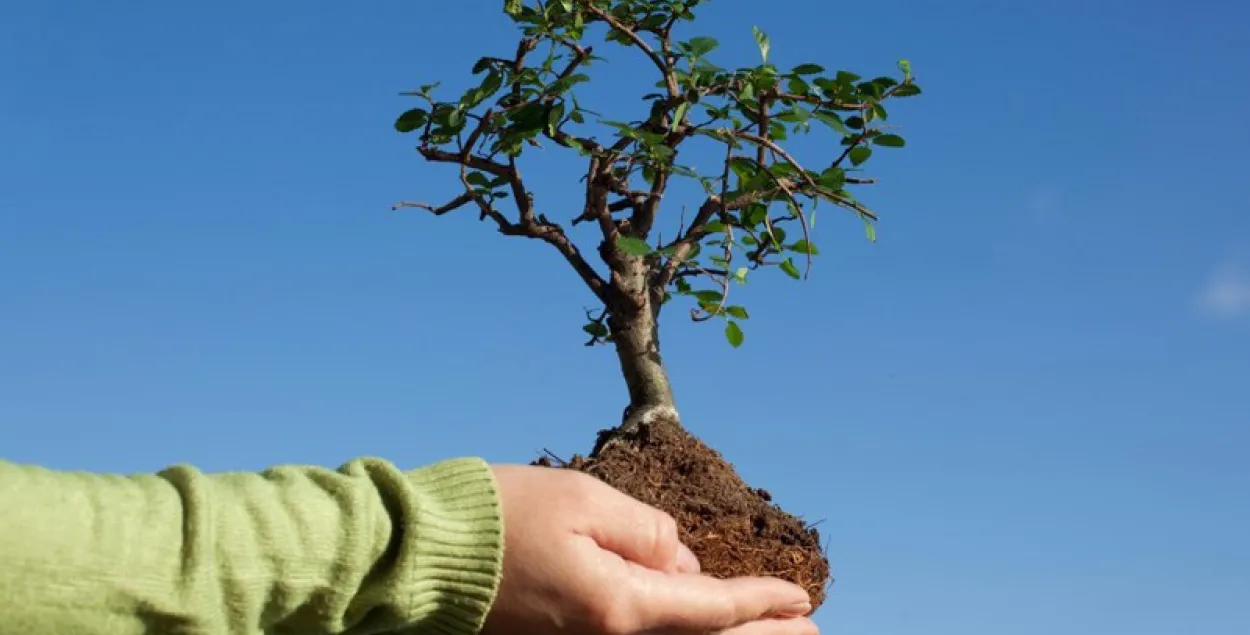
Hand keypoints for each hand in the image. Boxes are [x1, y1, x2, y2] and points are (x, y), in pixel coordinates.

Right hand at [483, 465, 816, 634]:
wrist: (421, 555)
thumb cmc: (500, 518)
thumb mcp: (583, 501)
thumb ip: (646, 531)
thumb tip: (680, 559)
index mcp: (617, 606)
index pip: (708, 608)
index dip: (759, 604)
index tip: (801, 599)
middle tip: (810, 632)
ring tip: (770, 630)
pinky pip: (636, 634)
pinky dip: (679, 628)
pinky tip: (695, 617)